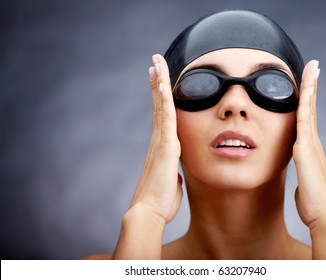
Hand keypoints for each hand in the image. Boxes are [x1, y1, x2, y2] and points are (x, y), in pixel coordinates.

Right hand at [129, 54, 182, 222]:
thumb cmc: (160, 201)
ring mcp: (160, 141)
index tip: (158, 81)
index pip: (161, 115)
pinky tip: (163, 83)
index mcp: (162, 146)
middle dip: (157, 82)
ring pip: (161, 105)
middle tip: (154, 63)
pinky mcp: (165, 146)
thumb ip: (174, 175)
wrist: (149, 212)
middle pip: (158, 104)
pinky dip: (165, 99)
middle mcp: (158, 139)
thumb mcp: (172, 183)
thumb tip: (176, 176)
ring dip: (159, 82)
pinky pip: (166, 117)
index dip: (160, 97)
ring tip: (156, 62)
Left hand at [293, 60, 325, 258]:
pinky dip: (306, 104)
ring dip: (310, 88)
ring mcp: (311, 145)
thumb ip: (302, 175)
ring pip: (309, 110)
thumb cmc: (314, 203)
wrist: (325, 216)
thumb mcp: (304, 184)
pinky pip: (305, 121)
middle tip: (313, 66)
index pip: (307, 120)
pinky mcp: (307, 150)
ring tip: (312, 68)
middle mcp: (312, 143)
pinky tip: (305, 89)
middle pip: (311, 108)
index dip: (307, 102)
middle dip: (311, 86)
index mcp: (309, 150)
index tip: (307, 85)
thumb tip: (301, 178)